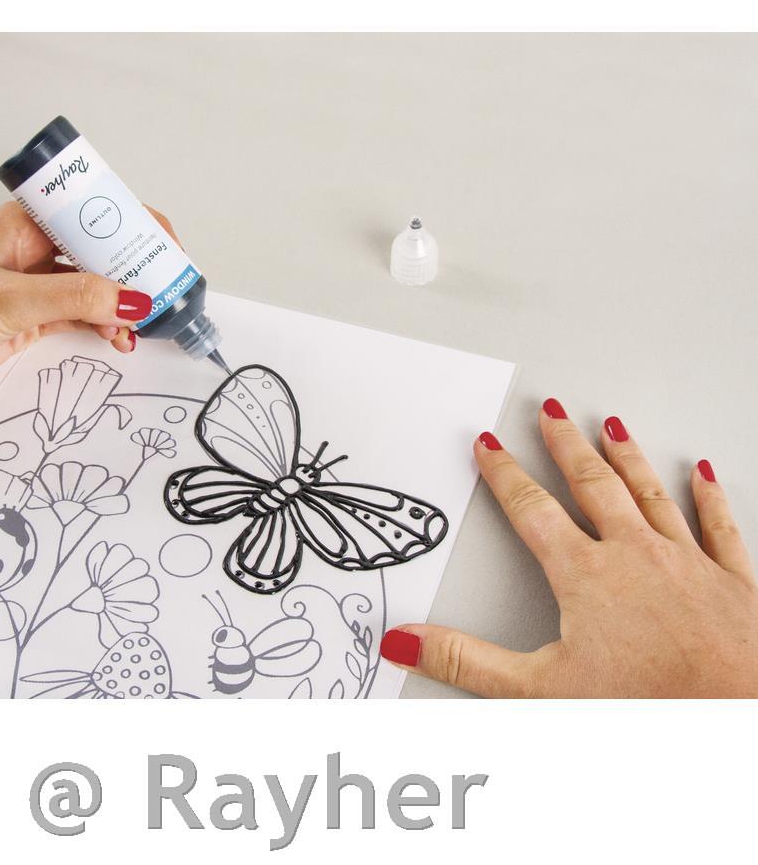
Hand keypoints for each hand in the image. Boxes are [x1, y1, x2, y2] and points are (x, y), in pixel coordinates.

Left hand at [0, 201, 177, 408]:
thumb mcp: (7, 300)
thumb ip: (74, 297)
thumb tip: (132, 298)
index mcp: (24, 224)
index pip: (94, 213)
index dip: (135, 226)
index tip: (167, 249)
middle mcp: (33, 251)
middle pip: (102, 250)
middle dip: (137, 269)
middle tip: (169, 292)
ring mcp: (34, 287)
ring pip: (96, 287)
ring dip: (122, 304)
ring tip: (143, 324)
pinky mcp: (31, 320)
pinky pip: (82, 316)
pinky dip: (105, 326)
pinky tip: (118, 338)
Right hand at [381, 401, 757, 696]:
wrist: (735, 717)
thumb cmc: (647, 705)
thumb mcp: (538, 689)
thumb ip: (466, 661)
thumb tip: (405, 642)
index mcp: (584, 575)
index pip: (531, 510)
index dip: (504, 475)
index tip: (489, 445)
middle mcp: (635, 555)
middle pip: (592, 485)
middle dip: (565, 445)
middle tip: (551, 412)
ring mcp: (687, 562)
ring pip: (649, 494)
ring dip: (626, 456)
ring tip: (612, 425)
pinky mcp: (733, 582)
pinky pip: (718, 527)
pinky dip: (708, 497)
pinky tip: (702, 473)